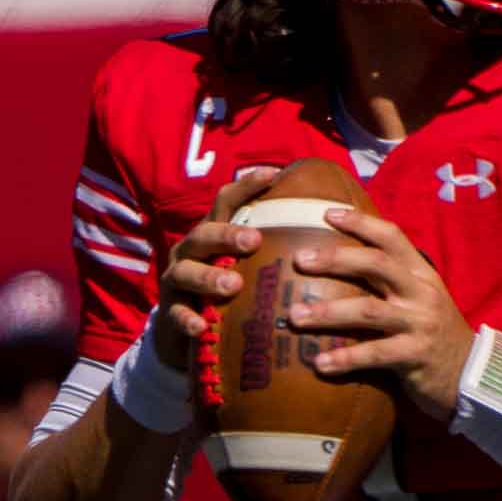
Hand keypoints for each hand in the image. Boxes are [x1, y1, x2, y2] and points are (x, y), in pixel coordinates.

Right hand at [156, 167, 278, 369]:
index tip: (274, 174)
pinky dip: (187, 319)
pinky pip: (176, 313)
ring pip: (186, 272)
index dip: (247, 186)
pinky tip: (201, 326)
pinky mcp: (171, 310)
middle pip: (204, 234)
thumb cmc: (232, 283)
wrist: (189, 326)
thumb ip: (277, 241)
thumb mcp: (248, 259)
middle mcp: (192, 249)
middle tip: (254, 240)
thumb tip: (330, 220)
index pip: (227, 201)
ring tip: (233, 285)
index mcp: (213, 231)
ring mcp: (177, 278)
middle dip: (227, 234)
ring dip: (209, 277)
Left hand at [287, 211, 475, 420]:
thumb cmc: (433, 332)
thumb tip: (339, 265)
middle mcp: (421, 292)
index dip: (361, 222)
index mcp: (421, 274)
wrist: (468, 372)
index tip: (326, 213)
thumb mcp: (420, 298)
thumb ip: (391, 281)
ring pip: (369, 310)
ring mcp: (420, 323)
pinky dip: (344, 358)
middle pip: (377, 264)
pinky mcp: (416, 355)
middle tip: (299, 259)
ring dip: (329, 311)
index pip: (392, 237)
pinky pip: (374, 354)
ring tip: (294, 317)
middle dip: (336, 259)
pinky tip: (318, 363)